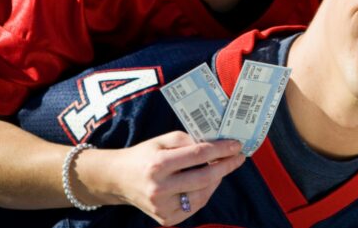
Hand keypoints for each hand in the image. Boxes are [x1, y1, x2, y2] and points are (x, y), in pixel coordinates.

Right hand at [87, 131, 244, 224]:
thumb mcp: (163, 140)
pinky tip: (209, 182)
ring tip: (223, 167)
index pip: (198, 155)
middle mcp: (159, 188)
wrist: (118, 180)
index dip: (221, 149)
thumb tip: (216, 143)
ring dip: (217, 180)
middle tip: (238, 157)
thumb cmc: (144, 155)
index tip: (236, 145)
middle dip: (225, 166)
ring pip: (202, 195)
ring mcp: (162, 207)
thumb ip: (189, 139)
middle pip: (204, 178)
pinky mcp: (166, 218)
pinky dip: (206, 193)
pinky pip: (195, 206)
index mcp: (158, 165)